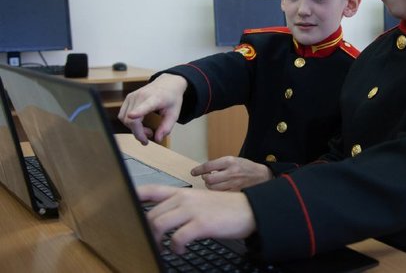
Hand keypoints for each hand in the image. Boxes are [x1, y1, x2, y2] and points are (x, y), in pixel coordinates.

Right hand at [118, 74, 187, 144]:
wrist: (168, 83)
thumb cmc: (171, 98)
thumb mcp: (174, 114)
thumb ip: (166, 127)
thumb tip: (157, 139)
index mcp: (155, 99)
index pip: (145, 106)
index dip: (137, 112)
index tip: (132, 116)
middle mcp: (141, 96)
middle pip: (131, 119)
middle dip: (138, 133)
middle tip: (150, 135)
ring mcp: (133, 96)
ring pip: (124, 119)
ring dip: (133, 129)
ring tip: (146, 129)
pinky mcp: (128, 98)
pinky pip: (122, 115)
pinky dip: (129, 123)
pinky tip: (139, 123)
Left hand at [138, 184, 255, 253]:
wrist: (249, 210)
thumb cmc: (224, 208)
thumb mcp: (200, 202)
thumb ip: (181, 207)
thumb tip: (164, 220)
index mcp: (182, 192)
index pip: (150, 190)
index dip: (133, 196)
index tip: (121, 205)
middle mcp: (184, 198)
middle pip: (151, 214)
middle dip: (147, 232)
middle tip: (151, 243)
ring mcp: (192, 210)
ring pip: (159, 225)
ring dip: (156, 241)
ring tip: (163, 249)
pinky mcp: (201, 223)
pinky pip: (177, 238)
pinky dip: (175, 248)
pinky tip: (180, 250)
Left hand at [191, 156, 273, 190]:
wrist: (262, 176)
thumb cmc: (246, 167)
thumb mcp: (233, 160)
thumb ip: (220, 165)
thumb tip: (204, 171)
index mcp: (229, 161)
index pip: (208, 166)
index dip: (198, 170)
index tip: (193, 172)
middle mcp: (231, 172)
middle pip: (209, 179)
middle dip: (206, 180)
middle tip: (207, 178)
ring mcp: (234, 183)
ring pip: (213, 189)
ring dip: (210, 187)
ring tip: (214, 184)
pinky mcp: (236, 192)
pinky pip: (221, 194)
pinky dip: (217, 193)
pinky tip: (220, 190)